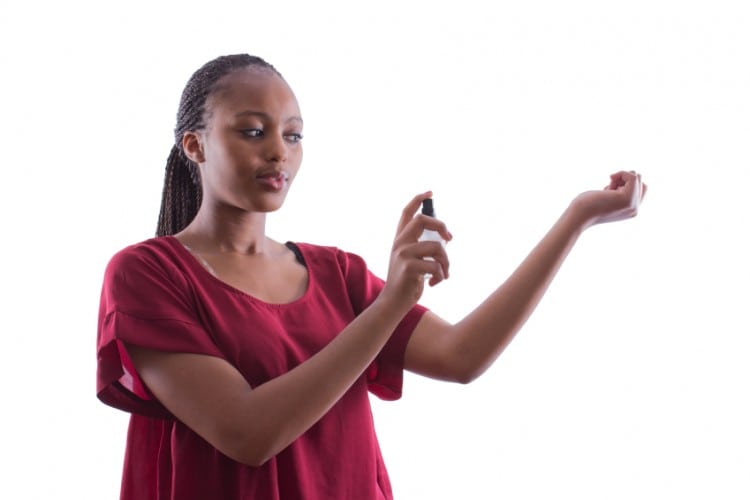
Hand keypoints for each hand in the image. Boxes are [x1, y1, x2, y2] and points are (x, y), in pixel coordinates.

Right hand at [381, 191, 452, 306]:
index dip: (418, 200)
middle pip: (422, 220)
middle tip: (450, 237)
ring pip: (436, 247)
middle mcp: (399, 243)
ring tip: (444, 274)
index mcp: (400, 239)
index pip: (407, 213)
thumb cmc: (406, 281)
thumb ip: (422, 246)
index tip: (430, 192)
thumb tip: (446, 237)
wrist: (393, 302)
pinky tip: (435, 283)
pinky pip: (435, 266)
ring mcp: (403, 254)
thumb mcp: (411, 259)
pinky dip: (441, 276)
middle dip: (441, 225)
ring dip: (446, 262)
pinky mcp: (408, 267)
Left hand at [572, 171, 646, 227]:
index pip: (641, 189)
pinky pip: (632, 175)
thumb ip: (618, 190)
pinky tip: (608, 184)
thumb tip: (633, 174)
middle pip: (641, 182)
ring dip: (620, 177)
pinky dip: (620, 174)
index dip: (625, 183)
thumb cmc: (586, 205)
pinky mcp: (628, 199)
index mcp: (630, 210)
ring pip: (637, 177)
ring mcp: (633, 205)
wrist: (578, 216)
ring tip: (607, 189)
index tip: (609, 190)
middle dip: (624, 179)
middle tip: (608, 188)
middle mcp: (635, 209)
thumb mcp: (605, 195)